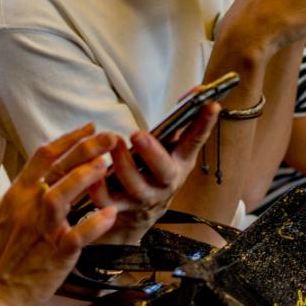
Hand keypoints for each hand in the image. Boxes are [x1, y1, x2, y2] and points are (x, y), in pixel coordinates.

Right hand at [0, 123, 117, 305]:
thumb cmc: (1, 256)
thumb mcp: (4, 215)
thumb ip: (24, 194)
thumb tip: (41, 175)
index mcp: (17, 195)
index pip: (43, 156)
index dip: (69, 138)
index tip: (90, 128)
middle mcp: (27, 207)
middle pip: (56, 168)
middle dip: (86, 147)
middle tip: (110, 137)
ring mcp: (41, 230)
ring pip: (60, 196)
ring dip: (84, 178)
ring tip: (106, 165)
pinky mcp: (55, 253)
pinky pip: (77, 235)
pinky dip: (94, 224)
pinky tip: (110, 215)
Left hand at [87, 103, 218, 244]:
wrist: (142, 214)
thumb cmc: (156, 170)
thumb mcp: (172, 148)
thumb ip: (181, 121)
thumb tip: (196, 91)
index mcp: (180, 163)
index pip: (195, 142)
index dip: (205, 124)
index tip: (211, 105)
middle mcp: (166, 183)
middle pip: (164, 171)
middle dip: (153, 152)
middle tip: (138, 134)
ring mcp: (144, 198)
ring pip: (135, 185)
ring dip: (123, 164)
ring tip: (113, 143)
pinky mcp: (121, 208)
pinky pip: (108, 201)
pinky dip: (99, 189)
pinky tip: (94, 172)